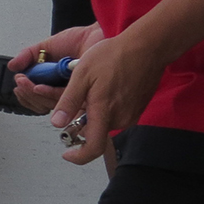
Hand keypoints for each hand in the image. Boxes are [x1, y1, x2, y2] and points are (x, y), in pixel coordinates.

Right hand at [6, 25, 101, 114]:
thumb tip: (12, 66)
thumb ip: (28, 55)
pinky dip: (47, 94)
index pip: (35, 95)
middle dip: (26, 93)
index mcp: (53, 81)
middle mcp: (63, 90)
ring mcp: (72, 93)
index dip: (25, 92)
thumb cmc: (81, 41)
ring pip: (48, 103)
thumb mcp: (47, 46)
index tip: (18, 81)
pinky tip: (38, 87)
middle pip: (40, 102)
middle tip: (20, 82)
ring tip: (25, 83)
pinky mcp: (82, 95)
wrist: (99, 35)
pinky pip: (62, 100)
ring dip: (33, 94)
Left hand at [42, 29, 165, 165]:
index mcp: (105, 112)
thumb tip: (57, 124)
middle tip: (75, 96)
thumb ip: (69, 101)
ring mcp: (131, 114)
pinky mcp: (137, 108)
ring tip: (92, 86)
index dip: (78, 156)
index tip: (67, 154)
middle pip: (94, 131)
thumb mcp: (82, 74)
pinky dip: (105, 106)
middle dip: (81, 120)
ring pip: (104, 121)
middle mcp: (120, 119)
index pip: (92, 148)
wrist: (147, 47)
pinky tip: (104, 86)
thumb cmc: (114, 56)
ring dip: (94, 111)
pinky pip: (115, 114)